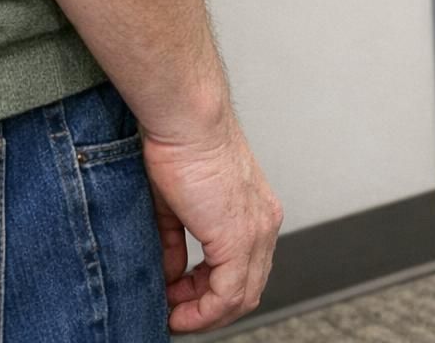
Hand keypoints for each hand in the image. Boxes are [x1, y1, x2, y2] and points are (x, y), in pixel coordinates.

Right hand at [143, 112, 283, 332]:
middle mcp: (264, 224)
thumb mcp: (176, 206)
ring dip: (205, 314)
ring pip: (242, 297)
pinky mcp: (239, 238)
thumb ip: (176, 242)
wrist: (187, 120)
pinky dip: (202, 311)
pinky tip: (177, 311)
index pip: (245, 268)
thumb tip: (170, 273)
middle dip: (208, 308)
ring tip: (173, 314)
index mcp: (256, 212)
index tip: (179, 298)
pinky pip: (228, 294)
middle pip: (248, 288)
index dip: (211, 292)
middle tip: (175, 311)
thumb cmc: (181, 147)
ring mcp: (256, 232)